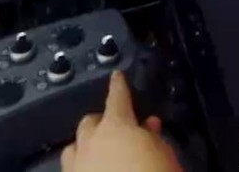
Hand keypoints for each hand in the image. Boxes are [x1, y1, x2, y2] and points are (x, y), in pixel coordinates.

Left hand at [61, 70, 181, 171]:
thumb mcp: (166, 157)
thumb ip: (154, 140)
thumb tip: (149, 127)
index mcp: (116, 127)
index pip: (117, 97)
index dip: (119, 85)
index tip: (117, 76)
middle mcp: (89, 143)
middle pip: (90, 121)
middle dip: (103, 120)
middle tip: (120, 128)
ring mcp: (76, 167)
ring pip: (74, 146)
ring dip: (87, 143)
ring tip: (101, 150)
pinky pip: (72, 168)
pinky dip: (83, 164)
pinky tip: (93, 170)